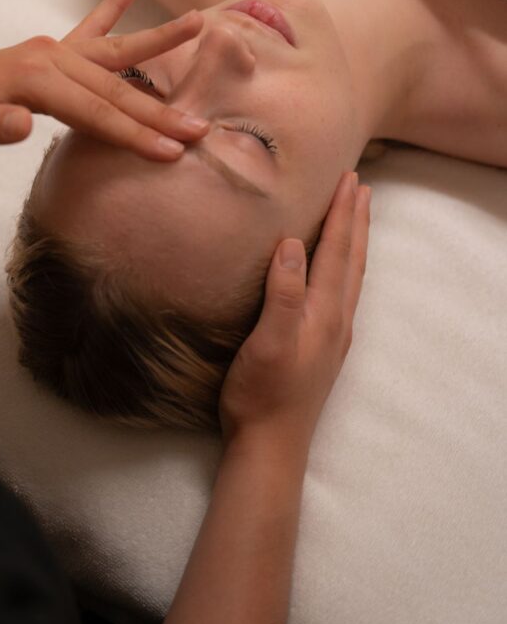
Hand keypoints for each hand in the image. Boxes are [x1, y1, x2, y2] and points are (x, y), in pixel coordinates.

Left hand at [0, 0, 208, 163]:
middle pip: (115, 87)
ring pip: (117, 52)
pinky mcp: (55, 51)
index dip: (134, 134)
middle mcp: (52, 56)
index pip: (95, 111)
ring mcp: (56, 50)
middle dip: (159, 110)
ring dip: (158, 43)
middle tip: (201, 129)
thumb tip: (25, 124)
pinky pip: (93, 26)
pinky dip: (116, 3)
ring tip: (200, 21)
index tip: (172, 151)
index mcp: (35, 77)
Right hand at [219, 171, 370, 454]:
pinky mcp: (323, 347)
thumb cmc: (262, 394)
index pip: (336, 252)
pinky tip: (337, 271)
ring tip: (357, 217)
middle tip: (360, 186)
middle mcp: (336, 320)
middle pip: (352, 259)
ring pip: (351, 276)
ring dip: (355, 242)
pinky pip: (342, 292)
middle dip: (356, 221)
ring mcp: (333, 336)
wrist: (270, 444)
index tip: (348, 179)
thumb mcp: (269, 342)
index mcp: (324, 313)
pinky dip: (345, 266)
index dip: (342, 214)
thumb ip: (283, 294)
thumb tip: (292, 244)